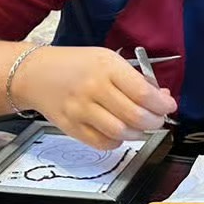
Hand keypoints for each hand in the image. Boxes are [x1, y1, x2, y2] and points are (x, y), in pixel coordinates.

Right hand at [14, 46, 175, 147]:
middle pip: (136, 116)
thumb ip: (134, 79)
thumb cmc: (74, 65)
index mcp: (106, 67)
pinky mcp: (72, 127)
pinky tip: (118, 132)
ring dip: (137, 134)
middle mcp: (94, 89)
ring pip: (121, 133)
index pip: (143, 92)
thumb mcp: (106, 60)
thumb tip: (162, 97)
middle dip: (154, 121)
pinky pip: (103, 143)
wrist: (35, 74)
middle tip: (157, 119)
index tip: (168, 106)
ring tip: (139, 126)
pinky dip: (117, 142)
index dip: (162, 104)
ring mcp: (81, 110)